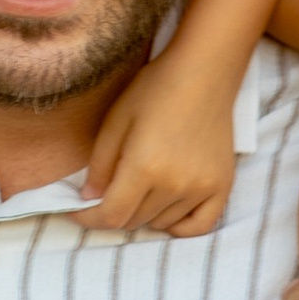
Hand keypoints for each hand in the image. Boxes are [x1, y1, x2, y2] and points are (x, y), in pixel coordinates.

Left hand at [76, 50, 237, 234]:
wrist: (204, 73)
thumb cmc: (155, 90)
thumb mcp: (115, 121)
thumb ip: (99, 164)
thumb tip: (89, 198)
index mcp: (144, 167)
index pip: (111, 215)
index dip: (88, 218)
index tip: (77, 210)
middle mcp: (175, 185)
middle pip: (134, 221)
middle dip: (113, 211)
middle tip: (108, 192)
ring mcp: (201, 188)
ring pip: (161, 223)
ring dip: (143, 214)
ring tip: (139, 189)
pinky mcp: (222, 185)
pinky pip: (199, 225)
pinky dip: (179, 226)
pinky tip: (166, 210)